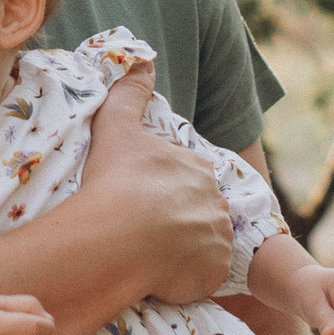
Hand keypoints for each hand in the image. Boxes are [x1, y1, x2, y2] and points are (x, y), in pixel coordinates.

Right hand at [75, 72, 233, 306]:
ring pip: (203, 241)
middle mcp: (216, 199)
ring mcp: (218, 237)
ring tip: (148, 254)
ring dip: (183, 247)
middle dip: (177, 217)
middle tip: (143, 229)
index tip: (140, 198)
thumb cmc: (116, 181)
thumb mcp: (116, 127)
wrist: (117, 238)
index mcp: (196, 165)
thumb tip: (142, 59)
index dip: (163, 187)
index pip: (186, 175)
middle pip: (199, 208)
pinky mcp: (214, 272)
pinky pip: (203, 274)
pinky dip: (186, 275)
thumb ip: (129, 92)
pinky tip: (158, 274)